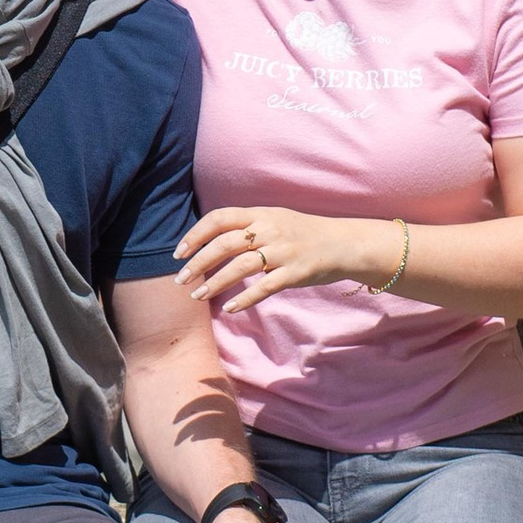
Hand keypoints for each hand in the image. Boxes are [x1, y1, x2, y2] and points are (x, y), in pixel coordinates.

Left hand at [176, 202, 402, 314]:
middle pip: (225, 243)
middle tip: (180, 279)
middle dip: (198, 262)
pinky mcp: (296, 272)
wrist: (343, 244)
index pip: (219, 218)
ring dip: (215, 282)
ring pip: (241, 266)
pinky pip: (265, 287)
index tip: (179, 253)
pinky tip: (230, 308)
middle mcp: (270, 229)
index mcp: (260, 214)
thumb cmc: (302, 234)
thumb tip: (210, 241)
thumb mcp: (274, 220)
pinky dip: (245, 298)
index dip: (196, 235)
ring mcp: (283, 251)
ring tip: (198, 295)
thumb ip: (246, 227)